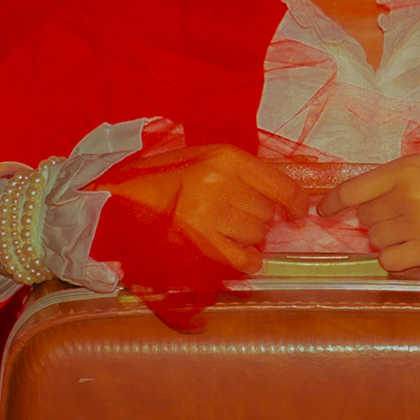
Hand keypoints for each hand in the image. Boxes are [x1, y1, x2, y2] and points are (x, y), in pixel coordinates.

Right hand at [95, 144, 309, 275]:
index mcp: (225, 157)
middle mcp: (220, 182)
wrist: (120, 199)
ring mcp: (209, 214)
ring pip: (256, 236)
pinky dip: (247, 262)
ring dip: (248, 239)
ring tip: (224, 231)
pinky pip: (242, 259)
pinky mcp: (198, 242)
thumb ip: (241, 172)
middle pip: (266, 213)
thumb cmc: (165, 177)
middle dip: (257, 219)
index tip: (298, 212)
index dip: (296, 202)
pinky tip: (242, 258)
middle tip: (234, 217)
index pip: (280, 184)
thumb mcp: (203, 158)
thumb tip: (284, 197)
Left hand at [316, 154, 419, 271]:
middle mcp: (407, 195)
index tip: (324, 210)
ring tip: (418, 228)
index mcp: (408, 168)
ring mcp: (417, 224)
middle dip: (378, 218)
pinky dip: (396, 257)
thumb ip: (401, 177)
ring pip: (376, 239)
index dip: (335, 201)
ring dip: (389, 237)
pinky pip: (389, 261)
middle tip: (407, 214)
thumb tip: (366, 198)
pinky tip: (414, 248)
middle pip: (366, 217)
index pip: (355, 188)